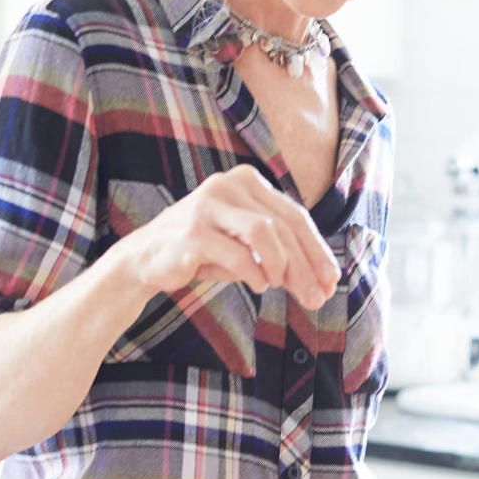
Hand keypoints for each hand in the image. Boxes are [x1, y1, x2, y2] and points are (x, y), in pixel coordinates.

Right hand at [122, 167, 340, 309]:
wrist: (145, 260)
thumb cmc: (203, 252)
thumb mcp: (246, 248)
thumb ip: (281, 255)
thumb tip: (323, 284)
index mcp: (246, 181)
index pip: (294, 215)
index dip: (317, 249)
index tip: (332, 280)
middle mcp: (228, 185)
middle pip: (283, 226)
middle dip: (305, 266)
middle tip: (317, 297)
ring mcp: (208, 205)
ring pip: (265, 233)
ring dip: (280, 265)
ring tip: (278, 285)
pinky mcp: (192, 231)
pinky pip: (237, 254)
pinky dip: (253, 273)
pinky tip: (258, 284)